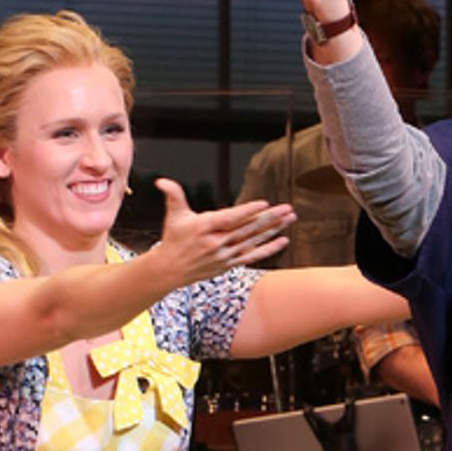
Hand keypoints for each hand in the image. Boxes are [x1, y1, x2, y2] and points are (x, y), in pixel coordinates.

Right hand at [151, 177, 293, 286]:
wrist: (170, 269)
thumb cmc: (174, 239)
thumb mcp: (173, 215)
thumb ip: (173, 195)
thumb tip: (162, 181)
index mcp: (204, 227)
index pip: (229, 218)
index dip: (247, 212)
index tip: (263, 204)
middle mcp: (216, 242)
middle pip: (247, 229)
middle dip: (269, 218)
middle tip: (287, 209)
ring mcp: (225, 255)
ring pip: (253, 241)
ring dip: (273, 230)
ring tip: (290, 219)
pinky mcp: (229, 263)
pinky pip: (252, 256)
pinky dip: (268, 249)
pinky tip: (283, 241)